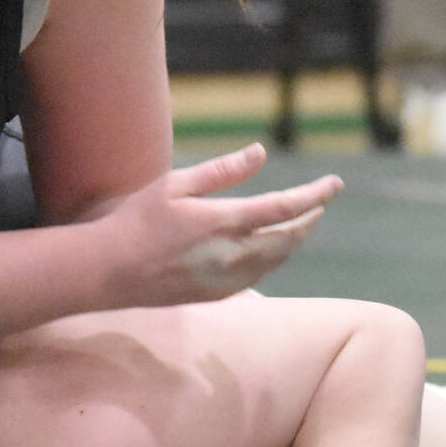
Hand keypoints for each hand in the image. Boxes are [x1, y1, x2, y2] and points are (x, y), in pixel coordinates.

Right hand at [105, 144, 342, 309]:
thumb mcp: (176, 183)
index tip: (335, 184)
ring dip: (293, 240)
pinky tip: (269, 249)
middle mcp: (233, 254)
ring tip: (300, 222)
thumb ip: (223, 170)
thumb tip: (260, 152)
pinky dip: (273, 258)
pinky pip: (259, 276)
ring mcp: (227, 278)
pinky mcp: (218, 294)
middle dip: (309, 218)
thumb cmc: (138, 220)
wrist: (110, 271)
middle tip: (319, 202)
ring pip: (277, 260)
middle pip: (290, 238)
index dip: (315, 195)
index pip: (285, 208)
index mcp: (224, 221)